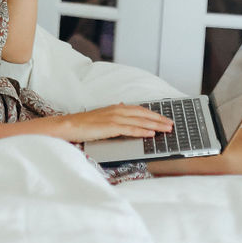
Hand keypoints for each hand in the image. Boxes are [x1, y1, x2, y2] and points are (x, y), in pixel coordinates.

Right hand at [50, 105, 174, 143]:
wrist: (70, 125)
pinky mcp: (111, 127)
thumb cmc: (85, 124)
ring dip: (155, 125)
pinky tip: (151, 134)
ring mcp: (115, 118)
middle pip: (143, 114)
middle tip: (171, 124)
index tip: (165, 118)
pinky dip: (142, 131)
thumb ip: (115, 114)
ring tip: (166, 129)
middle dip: (159, 119)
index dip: (154, 114)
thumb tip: (124, 108)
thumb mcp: (103, 116)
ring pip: (140, 121)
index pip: (140, 110)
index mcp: (117, 108)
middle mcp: (118, 110)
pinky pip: (130, 129)